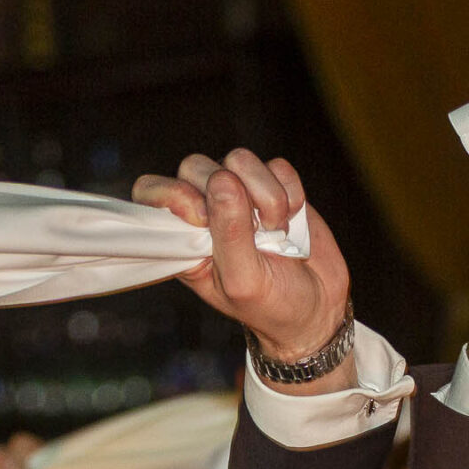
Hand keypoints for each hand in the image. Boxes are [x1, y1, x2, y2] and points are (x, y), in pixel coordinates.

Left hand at [134, 152, 353, 387]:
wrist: (317, 309)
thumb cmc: (271, 306)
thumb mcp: (244, 281)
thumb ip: (229, 234)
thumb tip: (223, 182)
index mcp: (183, 237)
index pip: (151, 192)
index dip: (172, 194)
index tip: (201, 218)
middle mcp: (205, 208)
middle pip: (196, 165)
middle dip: (231, 196)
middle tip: (255, 233)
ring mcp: (240, 193)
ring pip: (240, 159)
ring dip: (266, 196)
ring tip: (276, 229)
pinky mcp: (274, 185)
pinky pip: (277, 166)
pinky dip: (291, 192)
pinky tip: (291, 220)